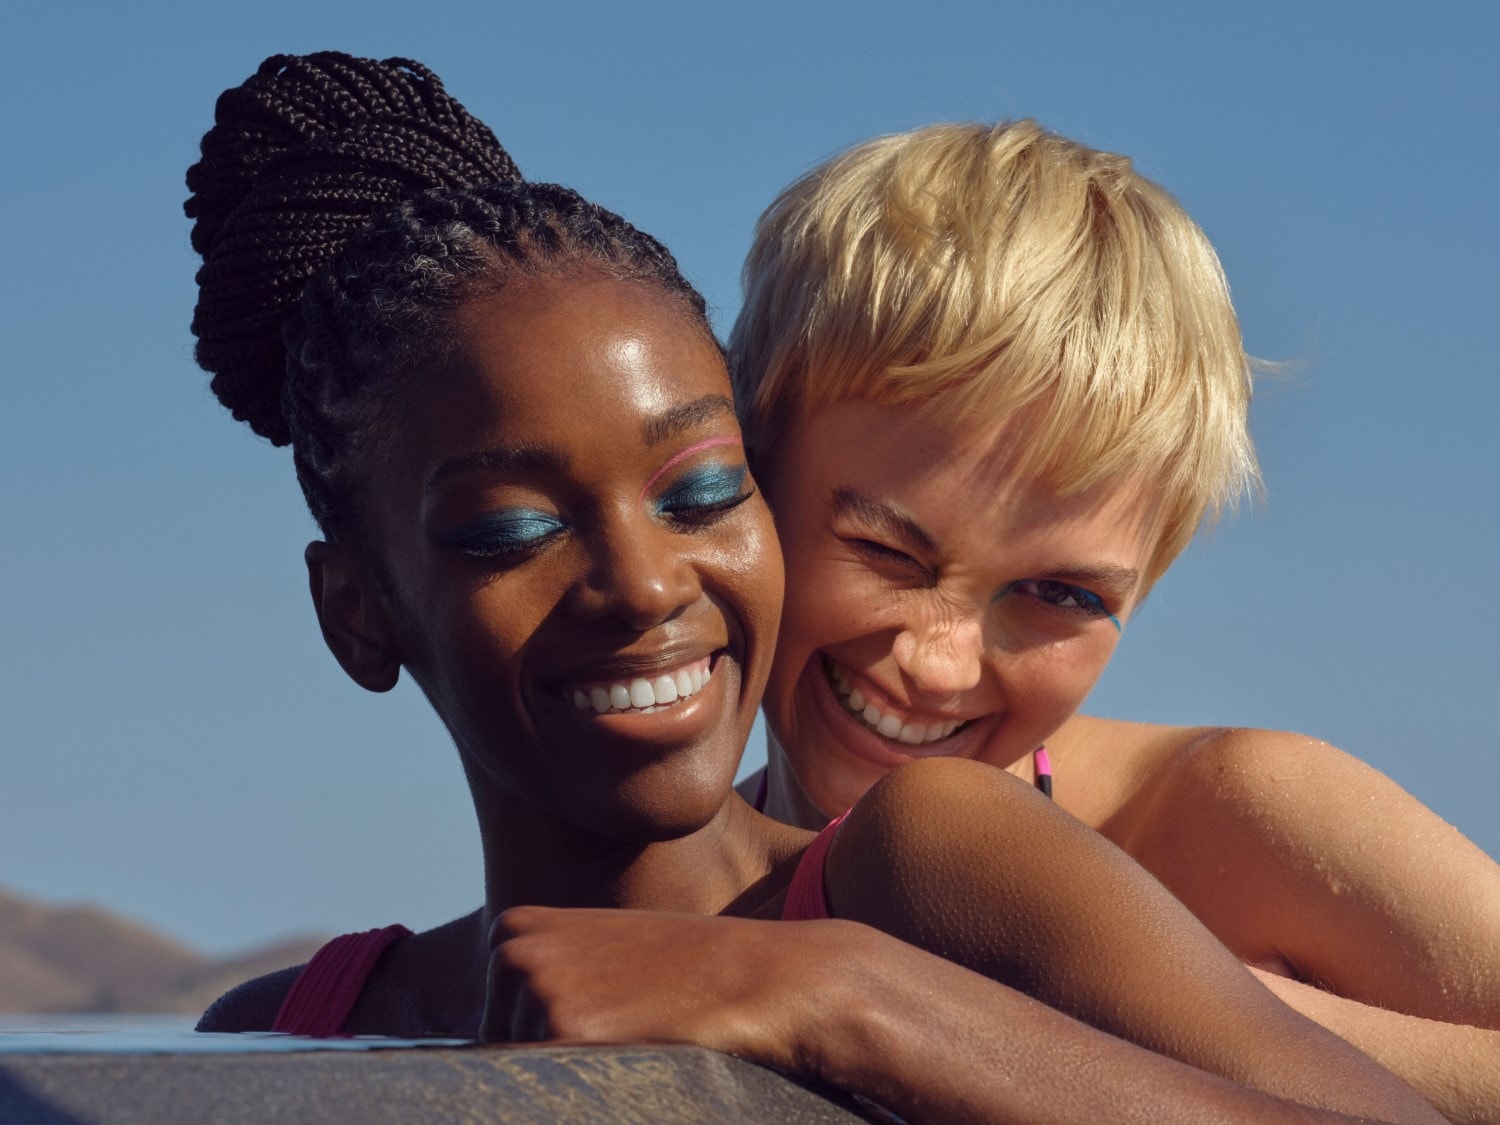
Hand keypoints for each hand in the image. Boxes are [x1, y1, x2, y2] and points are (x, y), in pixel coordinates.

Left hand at [480, 904, 865, 1072]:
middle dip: (545, 1066)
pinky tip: (632, 1055)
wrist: (750, 974)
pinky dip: (582, 1094)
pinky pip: (543, 1093)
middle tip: (620, 1035)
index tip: (594, 1030)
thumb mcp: (594, 955)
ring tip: (631, 1039)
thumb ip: (541, 982)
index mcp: (512, 928)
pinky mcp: (562, 1027)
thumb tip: (473, 1060)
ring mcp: (534, 986)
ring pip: (518, 1076)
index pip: (487, 1025)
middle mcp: (511, 952)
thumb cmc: (677, 972)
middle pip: (494, 1053)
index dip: (535, 1047)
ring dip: (564, 1080)